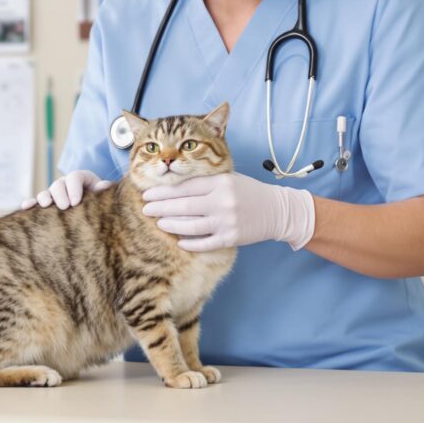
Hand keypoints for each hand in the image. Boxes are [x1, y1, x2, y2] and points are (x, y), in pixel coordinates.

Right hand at [21, 170, 113, 209]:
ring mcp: (54, 194)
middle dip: (60, 195)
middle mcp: (65, 184)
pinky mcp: (47, 204)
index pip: (75, 177)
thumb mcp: (104, 194)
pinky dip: (30, 203)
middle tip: (65, 207)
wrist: (93, 210)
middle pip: (59, 184)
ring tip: (47, 206)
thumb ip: (104, 189)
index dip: (74, 188)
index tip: (76, 202)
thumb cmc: (99, 201)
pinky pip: (36, 202)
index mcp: (80, 178)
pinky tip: (26, 207)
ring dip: (44, 198)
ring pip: (46, 192)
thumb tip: (103, 186)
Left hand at [142, 172, 315, 251]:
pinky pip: (204, 243)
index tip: (148, 194)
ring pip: (190, 226)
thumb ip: (205, 182)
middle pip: (183, 206)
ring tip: (159, 222)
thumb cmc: (248, 192)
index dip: (163, 191)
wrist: (277, 210)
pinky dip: (190, 243)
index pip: (185, 187)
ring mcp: (226, 221)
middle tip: (146, 209)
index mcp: (220, 183)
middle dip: (160, 207)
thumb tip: (173, 187)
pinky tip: (179, 241)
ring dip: (171, 224)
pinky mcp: (231, 239)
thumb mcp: (229, 179)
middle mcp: (222, 201)